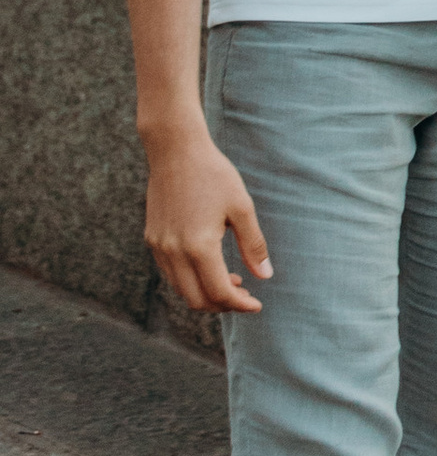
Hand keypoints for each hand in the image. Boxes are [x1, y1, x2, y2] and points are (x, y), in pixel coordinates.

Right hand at [143, 119, 269, 314]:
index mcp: (199, 246)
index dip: (240, 305)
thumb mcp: (242, 208)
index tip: (257, 305)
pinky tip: (209, 266)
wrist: (175, 150)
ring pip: (181, 289)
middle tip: (245, 295)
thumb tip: (265, 277)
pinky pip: (170, 273)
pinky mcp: (152, 239)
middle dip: (223, 305)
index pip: (219, 293)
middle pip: (197, 300)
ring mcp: (159, 247)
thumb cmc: (214, 174)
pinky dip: (190, 280)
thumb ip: (253, 245)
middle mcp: (174, 252)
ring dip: (205, 293)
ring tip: (232, 280)